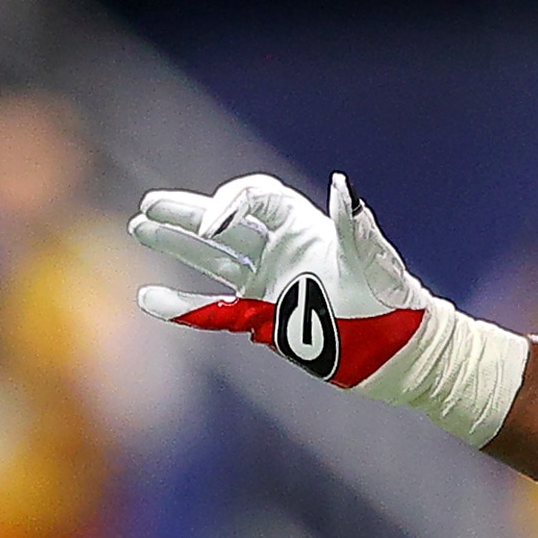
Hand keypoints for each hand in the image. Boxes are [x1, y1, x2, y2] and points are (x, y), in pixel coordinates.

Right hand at [130, 172, 435, 388]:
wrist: (397, 349)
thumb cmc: (391, 297)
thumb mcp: (371, 259)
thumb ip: (353, 225)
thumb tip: (343, 187)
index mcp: (303, 228)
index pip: (255, 202)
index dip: (230, 205)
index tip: (213, 225)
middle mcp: (281, 251)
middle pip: (224, 224)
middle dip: (187, 213)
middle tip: (151, 205)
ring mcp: (269, 285)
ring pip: (212, 260)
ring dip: (177, 245)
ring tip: (140, 228)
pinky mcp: (263, 320)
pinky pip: (213, 311)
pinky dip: (181, 307)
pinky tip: (148, 299)